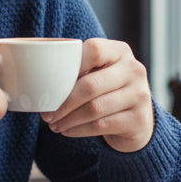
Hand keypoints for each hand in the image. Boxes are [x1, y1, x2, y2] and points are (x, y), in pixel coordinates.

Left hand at [40, 38, 154, 151]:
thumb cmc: (107, 90)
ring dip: (68, 119)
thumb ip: (78, 69)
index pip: (93, 51)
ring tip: (53, 124)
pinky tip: (67, 130)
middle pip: (90, 85)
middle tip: (46, 114)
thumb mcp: (98, 73)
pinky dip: (78, 130)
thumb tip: (40, 80)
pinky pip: (100, 125)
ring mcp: (140, 95)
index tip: (50, 83)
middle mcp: (134, 70)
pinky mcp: (138, 120)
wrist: (137, 119)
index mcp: (120, 52)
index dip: (69, 66)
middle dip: (63, 102)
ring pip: (94, 108)